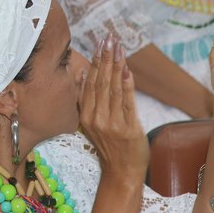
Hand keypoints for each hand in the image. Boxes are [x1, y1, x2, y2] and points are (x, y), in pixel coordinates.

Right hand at [79, 34, 147, 182]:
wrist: (122, 174)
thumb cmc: (110, 147)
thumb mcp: (93, 122)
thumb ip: (89, 98)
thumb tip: (85, 72)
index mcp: (85, 115)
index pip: (90, 83)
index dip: (96, 61)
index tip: (100, 43)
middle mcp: (96, 118)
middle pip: (100, 82)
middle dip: (106, 58)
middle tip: (109, 38)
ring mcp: (111, 124)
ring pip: (112, 89)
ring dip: (116, 66)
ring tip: (118, 47)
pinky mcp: (128, 129)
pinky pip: (127, 103)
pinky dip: (126, 85)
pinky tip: (127, 70)